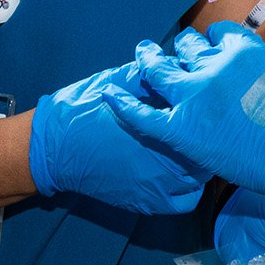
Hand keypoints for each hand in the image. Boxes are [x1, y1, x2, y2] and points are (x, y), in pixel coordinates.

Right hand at [27, 63, 207, 214]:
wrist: (55, 148)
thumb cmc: (86, 109)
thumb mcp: (121, 80)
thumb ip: (154, 74)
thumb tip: (178, 61)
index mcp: (165, 123)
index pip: (204, 118)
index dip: (207, 111)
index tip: (203, 106)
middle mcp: (169, 157)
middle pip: (209, 149)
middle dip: (207, 137)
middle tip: (203, 128)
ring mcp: (161, 184)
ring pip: (202, 176)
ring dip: (201, 163)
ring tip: (194, 151)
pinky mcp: (150, 202)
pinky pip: (187, 201)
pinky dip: (190, 190)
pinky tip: (182, 177)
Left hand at [106, 22, 264, 201]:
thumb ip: (262, 71)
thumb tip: (254, 75)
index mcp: (243, 49)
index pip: (219, 34)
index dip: (214, 42)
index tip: (213, 47)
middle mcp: (214, 65)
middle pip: (186, 47)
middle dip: (181, 49)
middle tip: (176, 52)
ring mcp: (194, 96)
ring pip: (159, 71)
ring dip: (149, 61)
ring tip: (142, 56)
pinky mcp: (181, 129)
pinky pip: (142, 114)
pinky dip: (123, 103)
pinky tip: (108, 94)